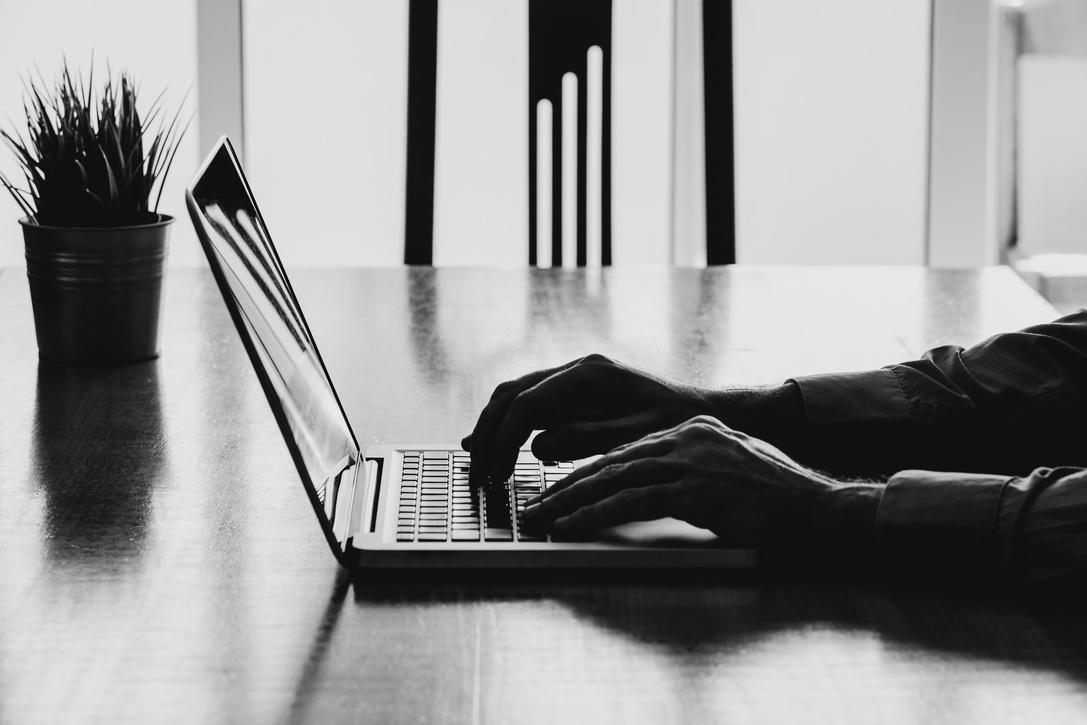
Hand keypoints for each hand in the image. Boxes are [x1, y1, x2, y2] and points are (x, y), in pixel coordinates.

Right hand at [462, 354, 722, 484]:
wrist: (698, 410)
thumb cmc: (675, 423)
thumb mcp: (635, 435)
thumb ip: (587, 437)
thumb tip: (539, 445)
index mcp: (590, 374)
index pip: (528, 403)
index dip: (506, 438)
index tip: (497, 471)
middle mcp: (576, 369)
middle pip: (511, 393)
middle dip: (489, 432)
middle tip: (477, 471)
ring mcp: (572, 379)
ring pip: (514, 395)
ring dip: (492, 427)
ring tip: (476, 459)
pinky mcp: (572, 393)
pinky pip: (529, 404)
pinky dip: (507, 425)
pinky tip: (490, 444)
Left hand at [521, 415, 880, 555]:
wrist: (820, 509)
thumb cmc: (778, 497)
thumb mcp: (728, 469)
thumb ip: (689, 470)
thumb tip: (648, 487)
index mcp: (691, 429)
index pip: (625, 450)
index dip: (587, 472)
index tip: (558, 490)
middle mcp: (686, 437)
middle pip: (611, 461)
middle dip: (567, 485)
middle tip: (535, 504)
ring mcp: (691, 460)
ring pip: (613, 478)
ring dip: (570, 500)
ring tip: (541, 518)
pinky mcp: (696, 489)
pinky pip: (632, 501)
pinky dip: (596, 514)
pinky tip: (572, 526)